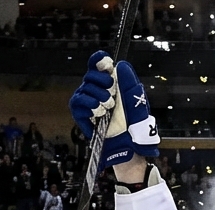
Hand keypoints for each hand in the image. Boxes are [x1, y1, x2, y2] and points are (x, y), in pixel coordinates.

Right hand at [69, 51, 159, 170]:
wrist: (128, 145)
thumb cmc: (133, 124)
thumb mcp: (136, 102)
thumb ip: (130, 83)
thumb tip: (121, 65)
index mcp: (110, 83)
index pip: (98, 64)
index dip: (99, 60)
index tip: (106, 63)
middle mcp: (96, 90)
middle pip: (90, 74)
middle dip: (102, 81)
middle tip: (112, 92)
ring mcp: (87, 102)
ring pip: (84, 87)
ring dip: (98, 96)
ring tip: (108, 107)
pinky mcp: (80, 114)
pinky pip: (77, 102)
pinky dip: (88, 104)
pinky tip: (98, 112)